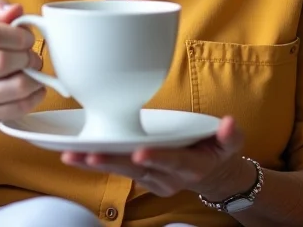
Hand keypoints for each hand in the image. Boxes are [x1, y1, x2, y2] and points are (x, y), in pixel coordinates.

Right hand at [0, 0, 45, 134]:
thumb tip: (16, 9)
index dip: (17, 34)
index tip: (27, 38)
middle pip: (4, 61)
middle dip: (27, 57)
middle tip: (32, 57)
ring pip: (17, 86)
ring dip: (34, 77)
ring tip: (33, 71)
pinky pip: (21, 106)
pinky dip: (35, 95)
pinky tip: (35, 88)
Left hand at [61, 116, 254, 200]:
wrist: (211, 177)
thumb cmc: (215, 152)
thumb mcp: (229, 144)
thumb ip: (230, 135)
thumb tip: (230, 123)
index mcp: (188, 164)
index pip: (171, 161)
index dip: (156, 157)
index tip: (139, 153)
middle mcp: (166, 175)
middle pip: (137, 169)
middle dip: (112, 162)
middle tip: (88, 155)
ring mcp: (151, 178)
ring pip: (121, 170)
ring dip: (96, 163)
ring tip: (72, 156)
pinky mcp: (139, 177)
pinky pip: (116, 170)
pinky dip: (95, 162)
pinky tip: (74, 155)